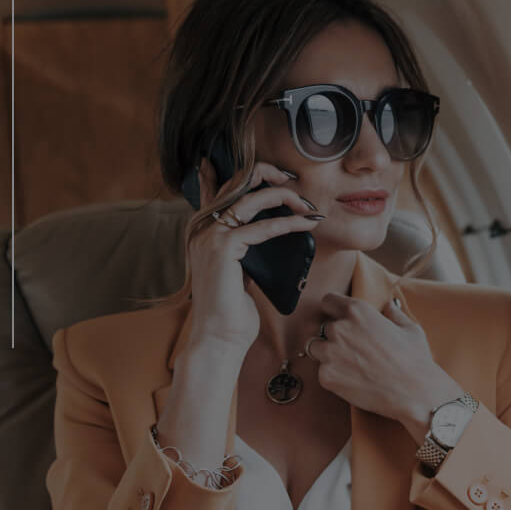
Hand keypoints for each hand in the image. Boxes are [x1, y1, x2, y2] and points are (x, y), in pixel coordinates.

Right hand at [184, 159, 322, 357]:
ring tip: (309, 207)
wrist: (219, 336)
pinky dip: (289, 224)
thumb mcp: (238, 268)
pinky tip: (306, 224)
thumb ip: (244, 245)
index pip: (217, 184)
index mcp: (201, 227)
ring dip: (286, 197)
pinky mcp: (223, 247)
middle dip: (272, 176)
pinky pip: (263, 227)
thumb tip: (268, 229)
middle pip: (238, 181)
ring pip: (252, 197)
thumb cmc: (232, 308)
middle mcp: (201, 225)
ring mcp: (209, 234)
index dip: (248, 172)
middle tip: (298, 186)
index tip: (280, 173)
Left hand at [306, 293, 463, 439]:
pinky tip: (352, 379)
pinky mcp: (326, 376)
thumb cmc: (414, 360)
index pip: (328, 301)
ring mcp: (330, 353)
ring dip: (327, 353)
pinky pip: (322, 371)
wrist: (414, 393)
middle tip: (352, 349)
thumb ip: (394, 314)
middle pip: (323, 327)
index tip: (339, 319)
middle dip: (334, 336)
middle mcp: (339, 329)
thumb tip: (388, 306)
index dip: (334, 310)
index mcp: (358, 311)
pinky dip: (333, 375)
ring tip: (349, 364)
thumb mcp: (410, 329)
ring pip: (316, 347)